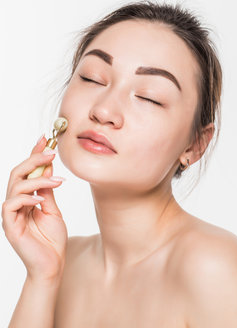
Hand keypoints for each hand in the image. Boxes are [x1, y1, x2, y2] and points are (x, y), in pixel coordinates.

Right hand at [1, 136, 67, 280]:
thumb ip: (47, 190)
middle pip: (18, 173)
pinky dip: (27, 198)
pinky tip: (41, 199)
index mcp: (26, 198)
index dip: (34, 154)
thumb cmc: (52, 239)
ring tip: (57, 180)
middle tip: (51, 153)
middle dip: (34, 159)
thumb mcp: (53, 209)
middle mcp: (16, 202)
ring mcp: (11, 214)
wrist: (52, 265)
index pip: (27, 171)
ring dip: (37, 178)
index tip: (44, 139)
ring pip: (15, 185)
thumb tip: (48, 168)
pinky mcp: (9, 225)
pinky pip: (12, 205)